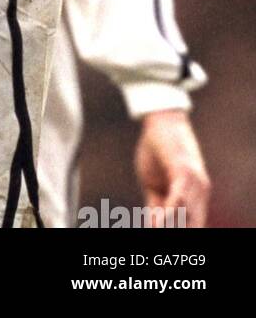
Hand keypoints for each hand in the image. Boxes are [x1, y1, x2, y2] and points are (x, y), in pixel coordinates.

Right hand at [135, 110, 210, 226]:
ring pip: (186, 215)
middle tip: (155, 231)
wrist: (160, 120)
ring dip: (171, 226)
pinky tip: (160, 221)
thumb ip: (156, 205)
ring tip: (155, 229)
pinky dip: (171, 211)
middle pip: (191, 224)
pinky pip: (179, 197)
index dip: (175, 231)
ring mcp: (195, 182)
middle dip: (176, 230)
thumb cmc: (156, 150)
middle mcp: (200, 192)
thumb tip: (154, 226)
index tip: (157, 232)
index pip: (190, 225)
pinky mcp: (185, 171)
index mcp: (195, 197)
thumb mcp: (152, 183)